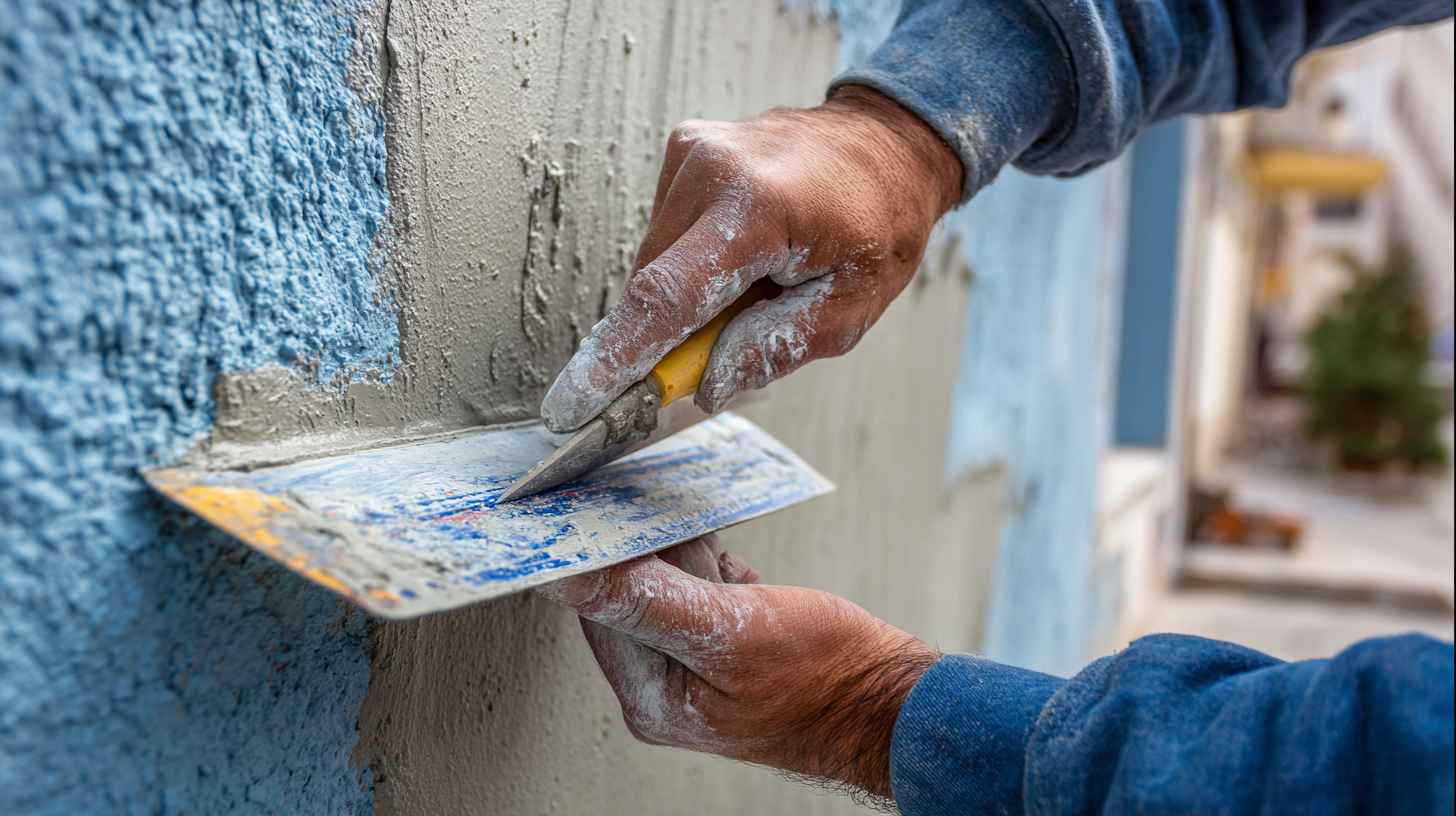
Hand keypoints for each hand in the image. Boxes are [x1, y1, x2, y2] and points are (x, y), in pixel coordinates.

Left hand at [538, 536, 939, 799]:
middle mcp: (659, 689)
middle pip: (630, 591)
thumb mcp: (730, 630)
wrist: (891, 700)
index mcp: (648, 698)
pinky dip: (714, 565)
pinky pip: (696, 588)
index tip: (632, 510)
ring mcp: (689, 669)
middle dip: (664, 555)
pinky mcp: (718, 648)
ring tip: (734, 571)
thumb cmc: (825, 672)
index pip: (599, 605)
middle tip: (709, 554)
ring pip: (665, 582)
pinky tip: (741, 573)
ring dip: (693, 556)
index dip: (618, 553)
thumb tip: (562, 573)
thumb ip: (643, 599)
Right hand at [539, 86, 962, 431]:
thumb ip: (774, 347)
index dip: (616, 358)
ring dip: (687, 295)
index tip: (572, 404)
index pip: (667, 297)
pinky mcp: (686, 148)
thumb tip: (702, 383)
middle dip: (667, 337)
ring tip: (756, 282)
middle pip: (653, 285)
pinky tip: (743, 252)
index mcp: (761, 209)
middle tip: (714, 354)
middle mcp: (714, 169)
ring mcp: (694, 151)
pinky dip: (691, 261)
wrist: (889, 143)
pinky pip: (665, 233)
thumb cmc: (880, 226)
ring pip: (655, 262)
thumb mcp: (851, 306)